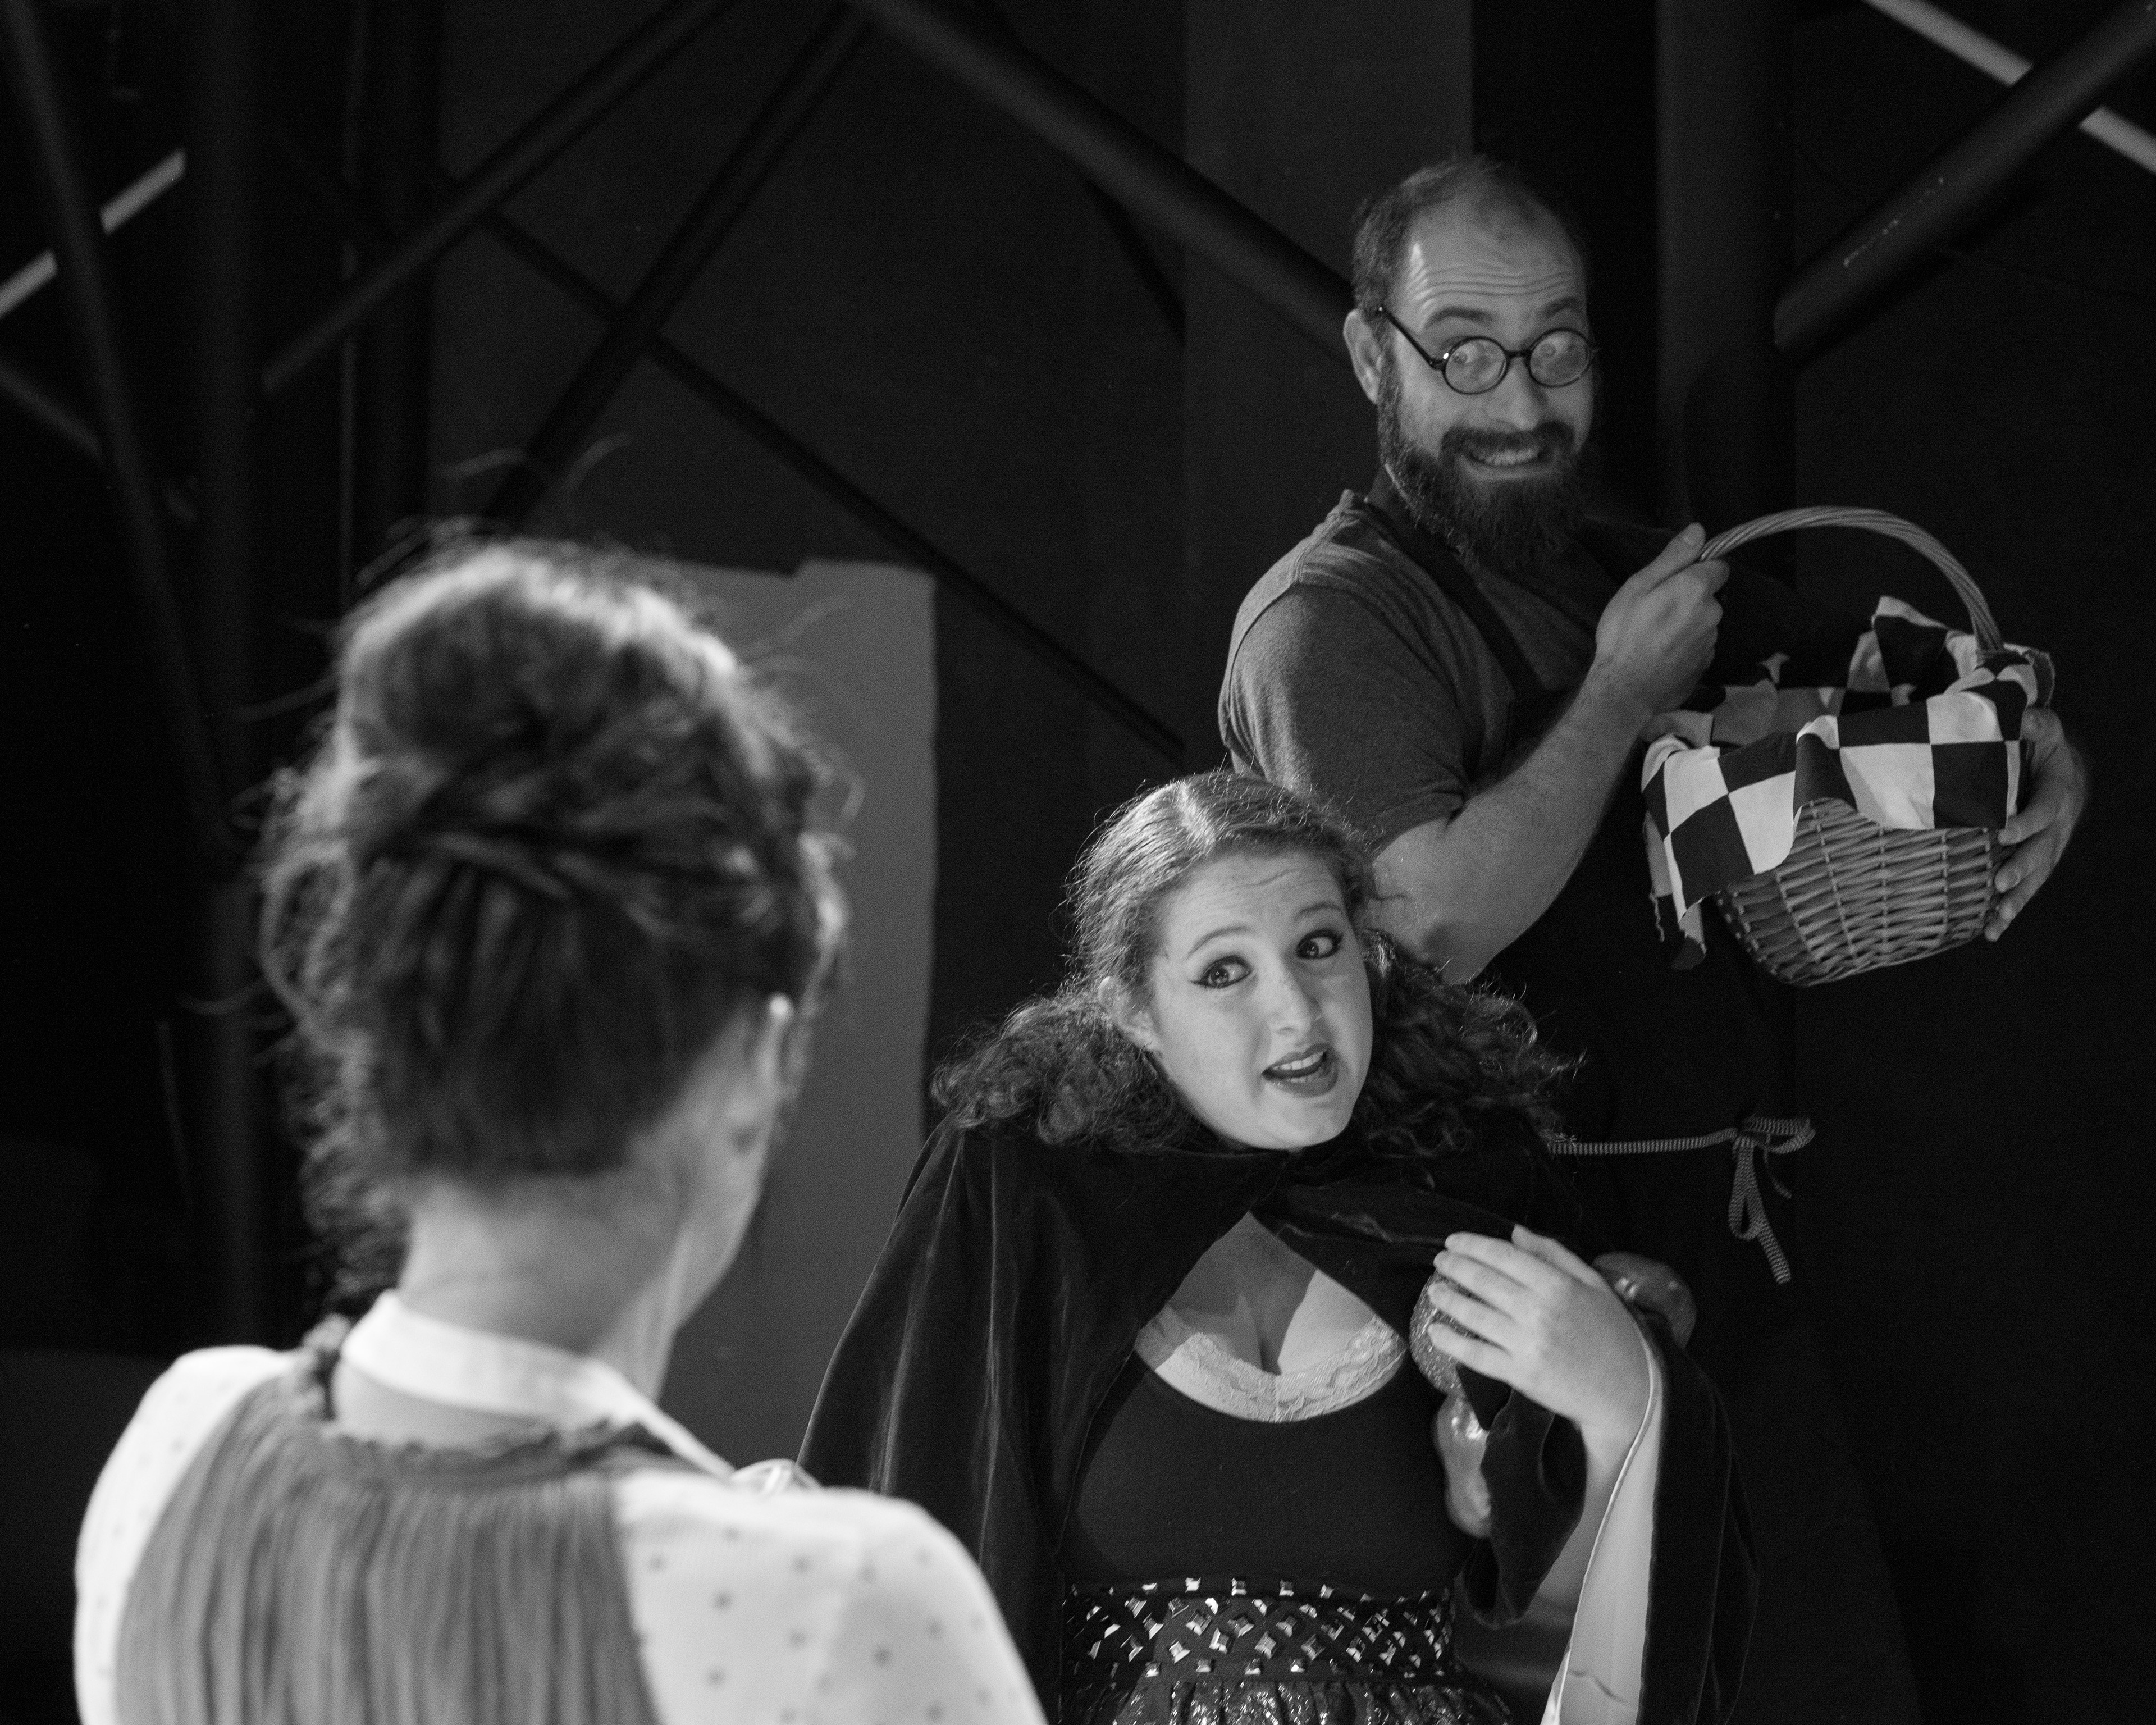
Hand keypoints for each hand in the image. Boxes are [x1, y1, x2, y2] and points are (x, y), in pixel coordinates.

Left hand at [1422, 1226, 1650, 1446]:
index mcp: (1557, 1285)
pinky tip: (1435, 1332)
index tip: (1453, 1242)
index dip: (1472, 1245)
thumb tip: (1515, 1233)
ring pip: (1475, 1316)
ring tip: (1433, 1291)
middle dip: (1454, 1267)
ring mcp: (1526, 1344)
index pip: (1503, 1256)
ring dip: (1448, 1300)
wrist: (1626, 1390)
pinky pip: (1476, 1355)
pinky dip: (1451, 1342)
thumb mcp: (1593, 1284)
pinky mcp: (1520, 1374)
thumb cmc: (1613, 1333)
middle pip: (1483, 1281)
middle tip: (1439, 1261)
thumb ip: (1554, 1255)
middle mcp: (1538, 1311)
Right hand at [1585, 523, 1727, 721]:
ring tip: (1655, 634)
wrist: (1625, 690)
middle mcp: (1712, 613)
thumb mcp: (1639, 586)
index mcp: (1696, 589)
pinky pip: (1699, 644)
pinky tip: (1662, 652)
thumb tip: (1697, 531)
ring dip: (1687, 622)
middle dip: (1689, 597)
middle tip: (1655, 609)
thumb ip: (1673, 557)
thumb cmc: (1625, 635)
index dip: (1698, 569)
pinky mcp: (1706, 664)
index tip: (1675, 579)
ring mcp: (1711, 641)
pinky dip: (1685, 645)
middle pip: (1709, 595)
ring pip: (1704, 621)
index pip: (1719, 566)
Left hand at [1987, 707, 2087, 940]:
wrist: (2060, 769)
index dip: (2025, 823)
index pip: (2043, 811)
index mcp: (2058, 794)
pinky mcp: (2036, 860)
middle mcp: (2056, 826)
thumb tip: (2017, 717)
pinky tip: (1992, 932)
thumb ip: (2032, 723)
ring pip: (2035, 877)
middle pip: (2041, 852)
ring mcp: (2048, 847)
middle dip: (2021, 869)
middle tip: (1999, 884)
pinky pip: (2026, 887)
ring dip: (2016, 900)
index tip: (2001, 832)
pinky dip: (2010, 910)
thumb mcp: (2042, 727)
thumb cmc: (2044, 747)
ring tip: (1998, 920)